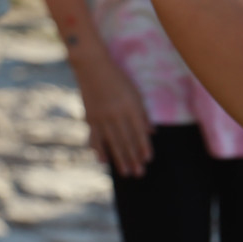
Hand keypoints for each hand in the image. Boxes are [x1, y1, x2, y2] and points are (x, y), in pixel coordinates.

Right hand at [71, 50, 153, 176]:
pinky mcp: (90, 118)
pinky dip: (99, 149)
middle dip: (133, 158)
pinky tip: (104, 160)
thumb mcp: (135, 93)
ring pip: (112, 142)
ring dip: (119, 159)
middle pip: (126, 140)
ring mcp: (102, 117)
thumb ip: (143, 114)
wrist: (93, 67)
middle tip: (139, 174)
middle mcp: (116, 114)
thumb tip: (152, 133)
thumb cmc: (118, 79)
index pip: (139, 131)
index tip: (148, 160)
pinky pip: (95, 138)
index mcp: (130, 107)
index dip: (144, 146)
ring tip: (125, 173)